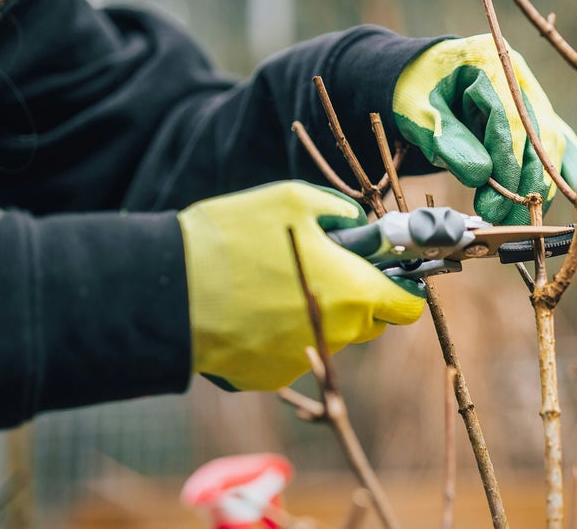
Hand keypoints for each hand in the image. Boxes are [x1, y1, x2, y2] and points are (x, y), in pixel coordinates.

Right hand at [177, 181, 425, 390]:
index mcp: (353, 292)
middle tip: (324, 268)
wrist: (167, 290)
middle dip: (358, 298)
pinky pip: (289, 353)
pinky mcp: (268, 376)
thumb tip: (358, 223)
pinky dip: (279, 334)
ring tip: (274, 283)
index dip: (402, 287)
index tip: (387, 273)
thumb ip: (340, 213)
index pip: (408, 307)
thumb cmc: (234, 237)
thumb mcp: (294, 200)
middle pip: (370, 323)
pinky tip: (249, 308)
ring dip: (316, 314)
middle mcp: (337, 334)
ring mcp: (302, 360)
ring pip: (329, 338)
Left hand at [392, 34, 576, 223]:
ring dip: (543, 187)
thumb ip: (446, 139)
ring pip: (554, 145)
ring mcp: (535, 99)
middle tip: (502, 219)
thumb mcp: (417, 110)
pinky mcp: (540, 119)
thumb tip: (481, 176)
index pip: (510, 119)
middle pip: (539, 134)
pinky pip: (562, 148)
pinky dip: (576, 175)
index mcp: (492, 61)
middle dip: (525, 182)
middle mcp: (521, 79)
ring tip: (524, 221)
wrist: (425, 75)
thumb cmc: (418, 91)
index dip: (507, 164)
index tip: (495, 202)